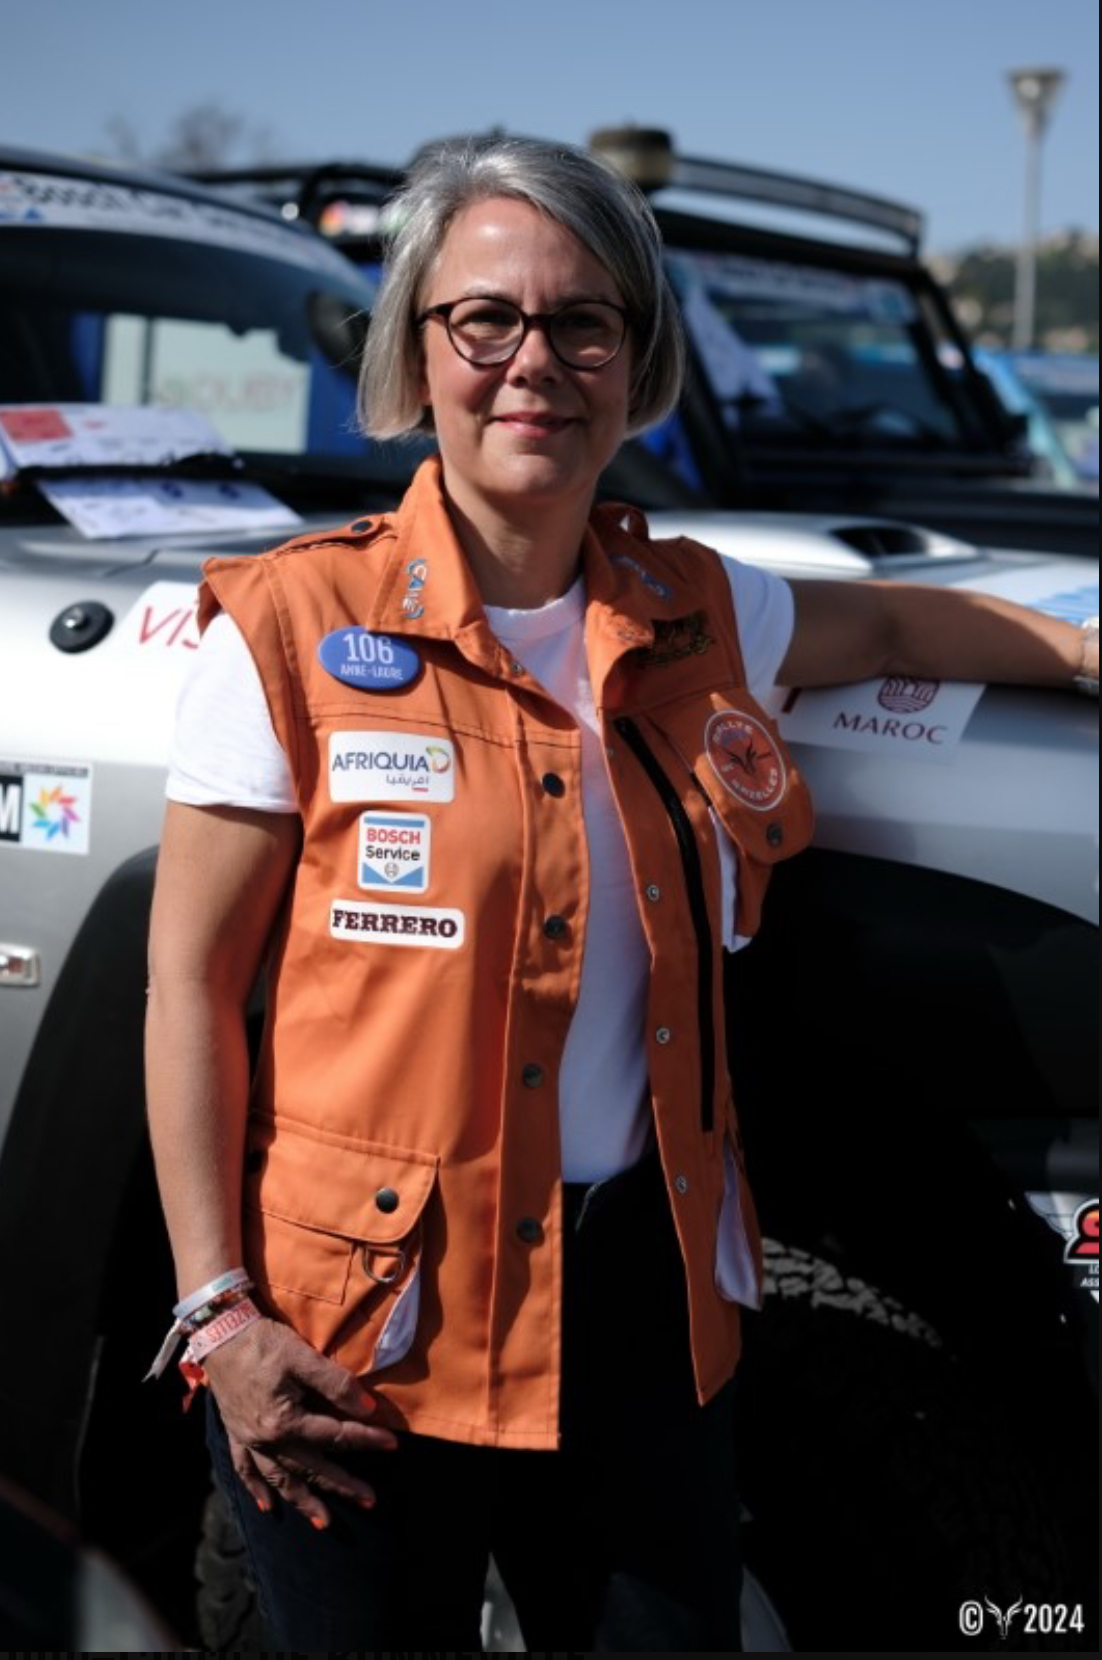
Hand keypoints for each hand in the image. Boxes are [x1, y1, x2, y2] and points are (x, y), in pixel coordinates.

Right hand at [203, 1316, 396, 1526]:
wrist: (220, 1332)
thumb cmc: (263, 1342)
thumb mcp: (303, 1356)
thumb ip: (336, 1383)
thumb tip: (367, 1408)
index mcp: (286, 1422)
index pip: (336, 1436)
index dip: (366, 1439)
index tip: (393, 1443)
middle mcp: (268, 1439)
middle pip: (312, 1467)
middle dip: (342, 1485)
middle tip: (369, 1500)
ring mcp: (249, 1440)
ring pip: (281, 1479)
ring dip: (303, 1501)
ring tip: (324, 1523)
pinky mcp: (235, 1434)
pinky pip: (245, 1470)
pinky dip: (256, 1490)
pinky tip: (268, 1507)